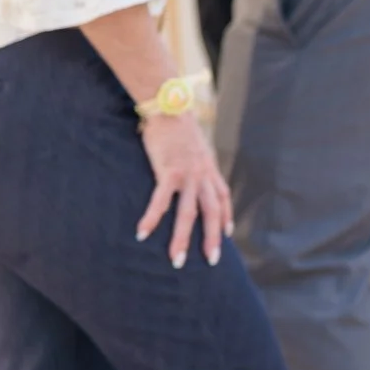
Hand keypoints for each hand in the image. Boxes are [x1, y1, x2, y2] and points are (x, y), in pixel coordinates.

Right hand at [138, 110, 231, 268]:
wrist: (171, 108)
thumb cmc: (178, 130)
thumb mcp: (194, 148)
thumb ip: (195, 163)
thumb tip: (190, 173)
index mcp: (209, 170)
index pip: (222, 198)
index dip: (225, 217)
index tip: (226, 235)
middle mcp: (203, 175)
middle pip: (211, 211)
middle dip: (211, 238)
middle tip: (210, 260)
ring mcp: (188, 174)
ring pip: (188, 213)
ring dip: (182, 238)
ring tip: (176, 260)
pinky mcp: (169, 171)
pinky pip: (161, 200)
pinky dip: (152, 218)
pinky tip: (143, 233)